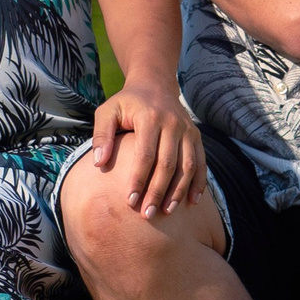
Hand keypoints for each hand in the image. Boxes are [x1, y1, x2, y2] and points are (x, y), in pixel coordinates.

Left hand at [88, 81, 206, 218]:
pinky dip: (198, 183)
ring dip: (178, 191)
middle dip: (157, 191)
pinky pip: (201, 162)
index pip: (145, 154)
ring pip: (187, 166)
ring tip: (167, 212)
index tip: (130, 201)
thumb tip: (99, 164)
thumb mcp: (108, 111)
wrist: (155, 84)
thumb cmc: (127, 103)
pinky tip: (192, 202)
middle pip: (168, 164)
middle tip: (147, 214)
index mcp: (150, 117)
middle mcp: (173, 123)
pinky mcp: (196, 136)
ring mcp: (187, 130)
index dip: (138, 179)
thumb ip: (101, 135)